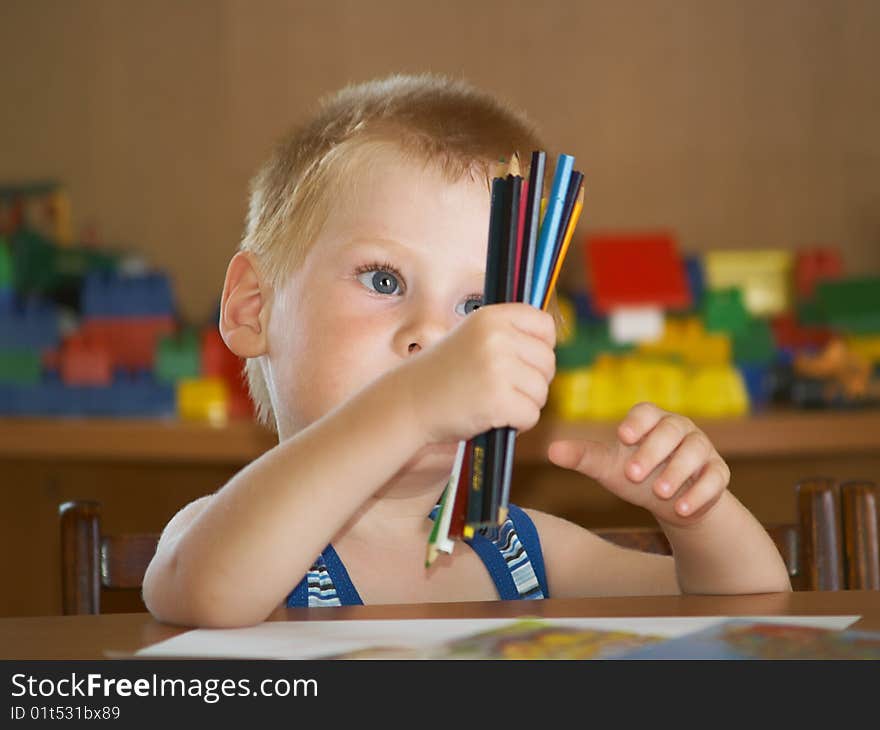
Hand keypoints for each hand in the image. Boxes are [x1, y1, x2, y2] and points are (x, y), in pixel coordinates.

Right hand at [395, 303, 556, 444]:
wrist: (409, 402)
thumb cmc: (444, 373)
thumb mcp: (473, 337)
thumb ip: (508, 334)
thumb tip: (553, 334)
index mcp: (492, 316)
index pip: (545, 325)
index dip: (541, 347)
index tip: (523, 361)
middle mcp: (497, 337)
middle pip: (547, 362)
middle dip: (533, 382)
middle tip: (502, 389)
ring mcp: (497, 368)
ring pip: (541, 392)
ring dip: (525, 404)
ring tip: (494, 403)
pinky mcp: (498, 400)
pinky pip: (531, 416)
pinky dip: (518, 424)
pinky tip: (493, 418)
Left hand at [547, 402, 730, 526]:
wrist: (673, 503)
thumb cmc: (637, 476)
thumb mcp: (609, 468)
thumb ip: (584, 457)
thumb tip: (551, 450)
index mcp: (651, 421)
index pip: (646, 411)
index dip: (636, 422)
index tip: (622, 437)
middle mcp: (680, 429)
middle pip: (671, 430)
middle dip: (653, 451)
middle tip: (633, 474)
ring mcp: (702, 450)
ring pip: (695, 452)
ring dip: (677, 472)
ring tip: (660, 493)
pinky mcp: (719, 473)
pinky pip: (715, 478)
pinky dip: (700, 493)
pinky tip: (682, 509)